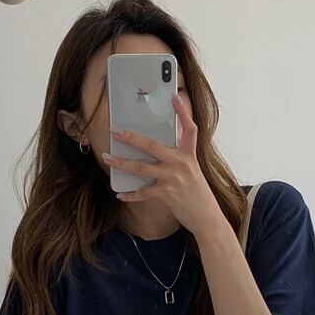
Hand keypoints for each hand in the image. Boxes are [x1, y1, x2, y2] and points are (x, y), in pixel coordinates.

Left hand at [102, 92, 223, 238]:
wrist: (207, 217)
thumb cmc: (197, 194)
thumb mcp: (192, 172)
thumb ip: (179, 159)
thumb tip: (158, 152)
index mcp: (189, 155)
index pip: (189, 129)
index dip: (183, 112)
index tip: (175, 97)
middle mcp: (181, 164)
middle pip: (153, 145)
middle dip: (132, 138)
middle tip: (116, 131)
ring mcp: (173, 178)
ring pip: (142, 168)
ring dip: (122, 163)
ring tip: (107, 158)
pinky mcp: (167, 194)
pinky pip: (144, 193)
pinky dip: (131, 195)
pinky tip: (121, 194)